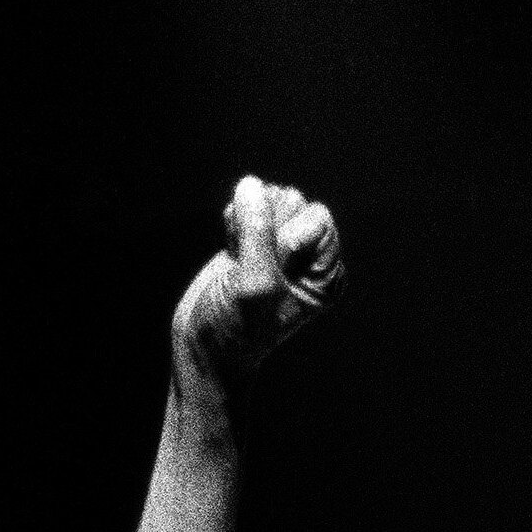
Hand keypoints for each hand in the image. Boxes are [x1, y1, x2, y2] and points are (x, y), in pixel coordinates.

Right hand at [171, 175, 342, 384]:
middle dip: (265, 227)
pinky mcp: (254, 238)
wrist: (205, 346)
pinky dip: (233, 220)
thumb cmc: (237, 328)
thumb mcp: (253, 286)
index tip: (269, 267)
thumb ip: (257, 233)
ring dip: (246, 223)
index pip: (318, 218)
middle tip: (250, 266)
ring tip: (238, 259)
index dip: (287, 234)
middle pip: (294, 201)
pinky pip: (247, 202)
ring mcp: (281, 246)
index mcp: (326, 274)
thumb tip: (250, 184)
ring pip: (268, 197)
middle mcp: (310, 257)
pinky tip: (230, 251)